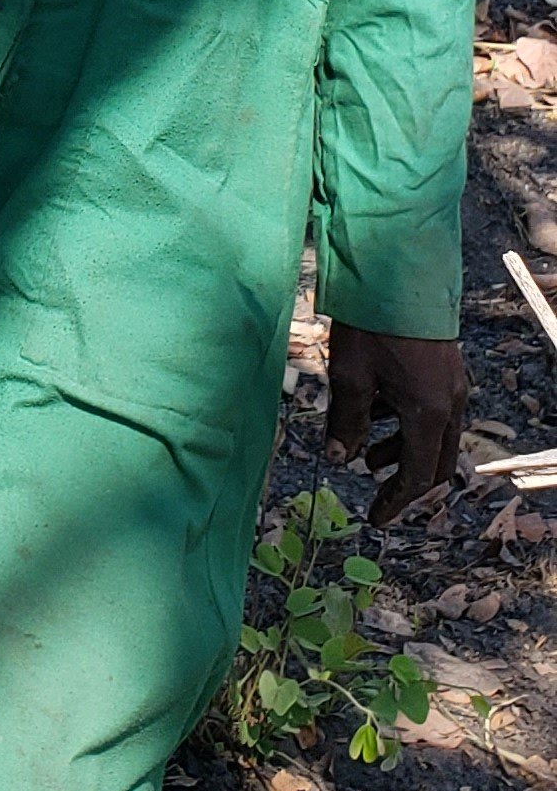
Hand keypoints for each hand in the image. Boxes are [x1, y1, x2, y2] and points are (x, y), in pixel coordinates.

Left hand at [324, 320, 466, 524]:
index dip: (395, 502)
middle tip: (376, 493)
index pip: (417, 475)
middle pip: (434, 461)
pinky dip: (404, 423)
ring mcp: (451, 384)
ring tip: (365, 454)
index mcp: (429, 412)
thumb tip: (338, 457)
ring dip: (401, 450)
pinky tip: (373, 413)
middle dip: (404, 480)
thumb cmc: (372, 324)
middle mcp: (449, 402)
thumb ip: (346, 423)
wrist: (397, 270)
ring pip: (431, 435)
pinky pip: (430, 410)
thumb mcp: (349, 377)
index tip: (375, 519)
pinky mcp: (443, 368)